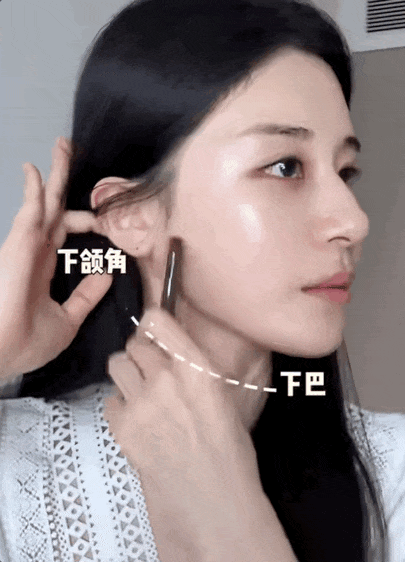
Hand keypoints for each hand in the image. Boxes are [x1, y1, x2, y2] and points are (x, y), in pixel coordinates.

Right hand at [0, 137, 111, 379]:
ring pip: (44, 202)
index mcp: (45, 267)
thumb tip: (108, 272)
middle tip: (72, 156)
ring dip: (54, 174)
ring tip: (63, 146)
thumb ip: (87, 294)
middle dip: (64, 183)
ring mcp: (25, 245)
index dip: (85, 221)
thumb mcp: (69, 318)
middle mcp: (35, 250)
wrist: (4, 354)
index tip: (105, 219)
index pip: (65, 232)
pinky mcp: (18, 244)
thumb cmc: (30, 341)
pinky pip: (30, 210)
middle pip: (54, 209)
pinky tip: (37, 169)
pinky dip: (35, 190)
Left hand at [104, 307, 279, 560]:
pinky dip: (121, 407)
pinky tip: (139, 421)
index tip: (154, 333)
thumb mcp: (220, 395)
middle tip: (151, 373)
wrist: (213, 497)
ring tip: (142, 394)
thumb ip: (192, 367)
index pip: (156, 321)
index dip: (152, 325)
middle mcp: (166, 378)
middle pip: (133, 344)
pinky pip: (111, 400)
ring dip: (127, 375)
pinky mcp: (122, 427)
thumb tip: (171, 349)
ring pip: (116, 366)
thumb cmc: (228, 448)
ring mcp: (142, 403)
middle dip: (140, 355)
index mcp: (197, 367)